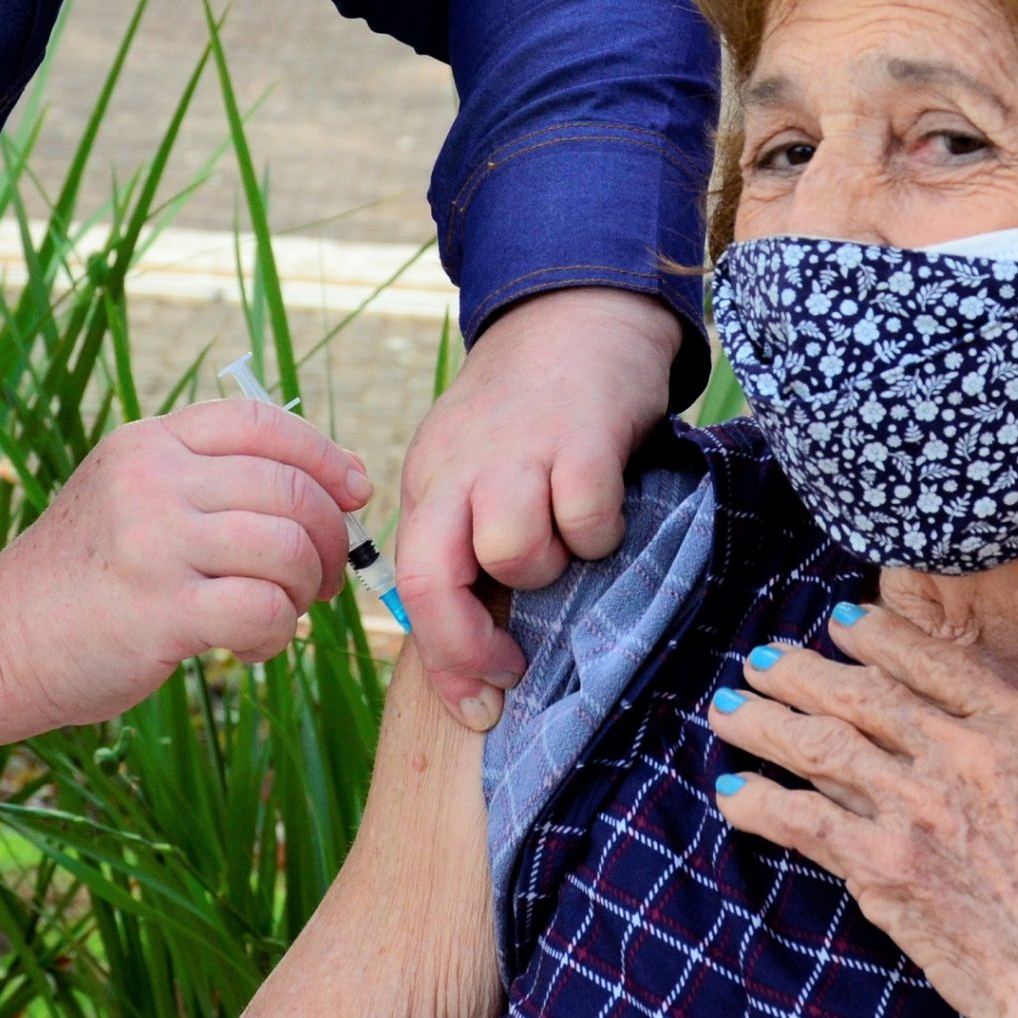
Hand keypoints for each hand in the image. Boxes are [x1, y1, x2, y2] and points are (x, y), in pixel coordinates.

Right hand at [0, 400, 362, 750]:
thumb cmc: (90, 572)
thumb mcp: (134, 492)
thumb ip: (212, 475)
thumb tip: (334, 483)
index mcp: (151, 441)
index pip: (264, 422)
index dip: (325, 455)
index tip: (354, 492)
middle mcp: (153, 479)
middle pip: (291, 489)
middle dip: (332, 536)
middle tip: (325, 576)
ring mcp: (154, 542)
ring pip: (288, 548)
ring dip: (306, 589)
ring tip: (284, 610)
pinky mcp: (160, 610)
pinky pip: (264, 610)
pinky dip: (277, 634)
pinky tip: (254, 646)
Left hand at [396, 287, 682, 730]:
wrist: (579, 311)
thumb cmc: (533, 412)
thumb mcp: (480, 470)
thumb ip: (470, 542)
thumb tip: (478, 654)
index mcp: (430, 481)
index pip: (410, 581)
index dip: (442, 658)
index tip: (477, 706)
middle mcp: (459, 467)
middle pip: (432, 576)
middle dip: (467, 643)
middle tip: (514, 667)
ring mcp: (518, 450)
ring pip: (511, 550)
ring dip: (548, 567)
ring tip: (569, 542)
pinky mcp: (582, 434)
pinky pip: (585, 516)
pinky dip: (602, 530)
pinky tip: (606, 509)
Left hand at [708, 604, 1017, 1017]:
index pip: (932, 661)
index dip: (876, 637)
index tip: (839, 622)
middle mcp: (962, 759)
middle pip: (861, 696)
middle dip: (802, 672)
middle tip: (762, 661)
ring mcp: (917, 812)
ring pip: (822, 747)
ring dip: (767, 724)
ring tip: (729, 710)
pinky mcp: (885, 870)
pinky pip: (804, 821)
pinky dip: (761, 803)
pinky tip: (731, 794)